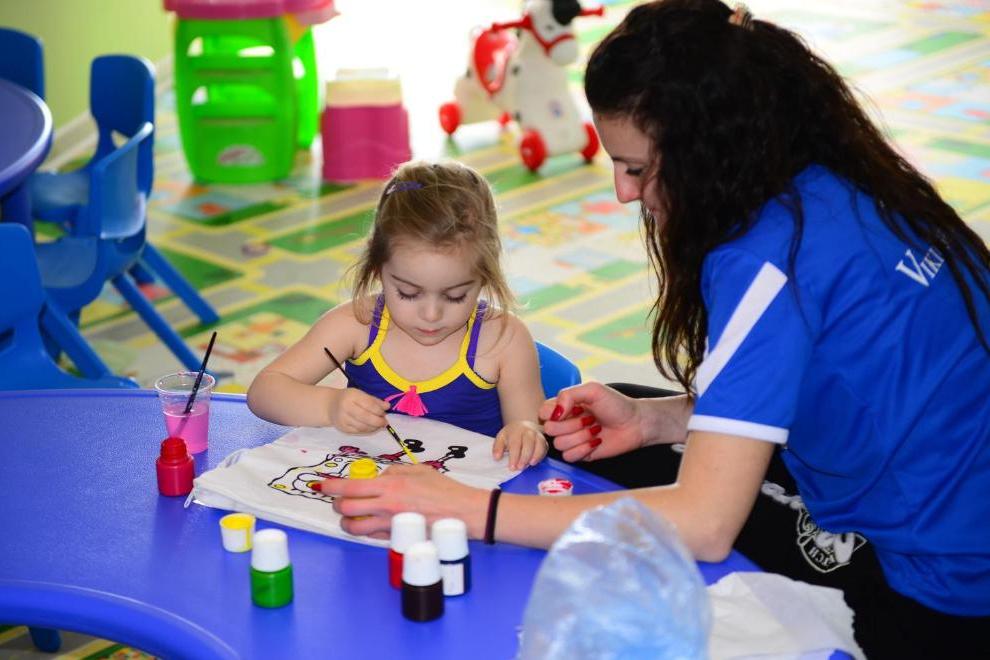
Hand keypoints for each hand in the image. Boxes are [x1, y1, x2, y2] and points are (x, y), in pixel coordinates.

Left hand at [318, 464, 488, 538]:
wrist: (463, 513)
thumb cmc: (444, 489)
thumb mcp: (418, 470)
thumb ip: (394, 471)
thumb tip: (379, 477)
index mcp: (390, 485)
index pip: (350, 487)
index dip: (332, 486)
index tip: (323, 484)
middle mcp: (386, 506)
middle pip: (346, 509)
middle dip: (336, 504)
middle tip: (338, 500)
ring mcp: (390, 525)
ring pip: (354, 528)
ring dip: (347, 523)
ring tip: (350, 517)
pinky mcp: (396, 539)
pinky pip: (371, 536)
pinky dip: (365, 531)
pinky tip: (370, 524)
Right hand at [328, 388, 389, 433]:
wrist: (330, 405)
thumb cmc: (349, 398)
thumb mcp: (360, 394)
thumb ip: (374, 400)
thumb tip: (387, 406)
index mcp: (352, 396)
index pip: (368, 404)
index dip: (379, 410)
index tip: (384, 413)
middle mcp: (346, 407)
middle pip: (365, 417)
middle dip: (378, 421)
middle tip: (384, 422)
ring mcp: (343, 419)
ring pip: (362, 426)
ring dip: (374, 427)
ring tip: (379, 425)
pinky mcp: (343, 428)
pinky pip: (358, 431)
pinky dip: (367, 430)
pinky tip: (371, 428)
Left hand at [492, 420, 547, 469]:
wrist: (523, 426)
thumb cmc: (511, 435)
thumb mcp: (501, 438)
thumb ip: (498, 448)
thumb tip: (496, 457)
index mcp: (516, 430)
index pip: (515, 443)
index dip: (514, 456)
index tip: (512, 467)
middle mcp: (528, 431)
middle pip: (529, 443)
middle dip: (524, 457)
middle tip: (519, 467)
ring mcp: (537, 435)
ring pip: (539, 444)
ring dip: (534, 456)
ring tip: (528, 465)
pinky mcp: (543, 440)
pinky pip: (544, 448)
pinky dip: (540, 456)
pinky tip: (534, 462)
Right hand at [538, 382, 643, 462]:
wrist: (636, 423)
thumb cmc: (616, 404)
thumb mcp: (592, 390)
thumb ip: (567, 395)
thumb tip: (553, 413)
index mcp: (564, 406)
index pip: (543, 412)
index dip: (554, 412)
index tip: (574, 408)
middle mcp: (565, 423)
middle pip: (550, 430)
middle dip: (571, 424)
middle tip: (588, 418)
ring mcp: (572, 439)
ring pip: (559, 444)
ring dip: (580, 437)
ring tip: (595, 429)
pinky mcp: (580, 454)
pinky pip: (568, 457)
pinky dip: (583, 449)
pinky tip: (596, 442)